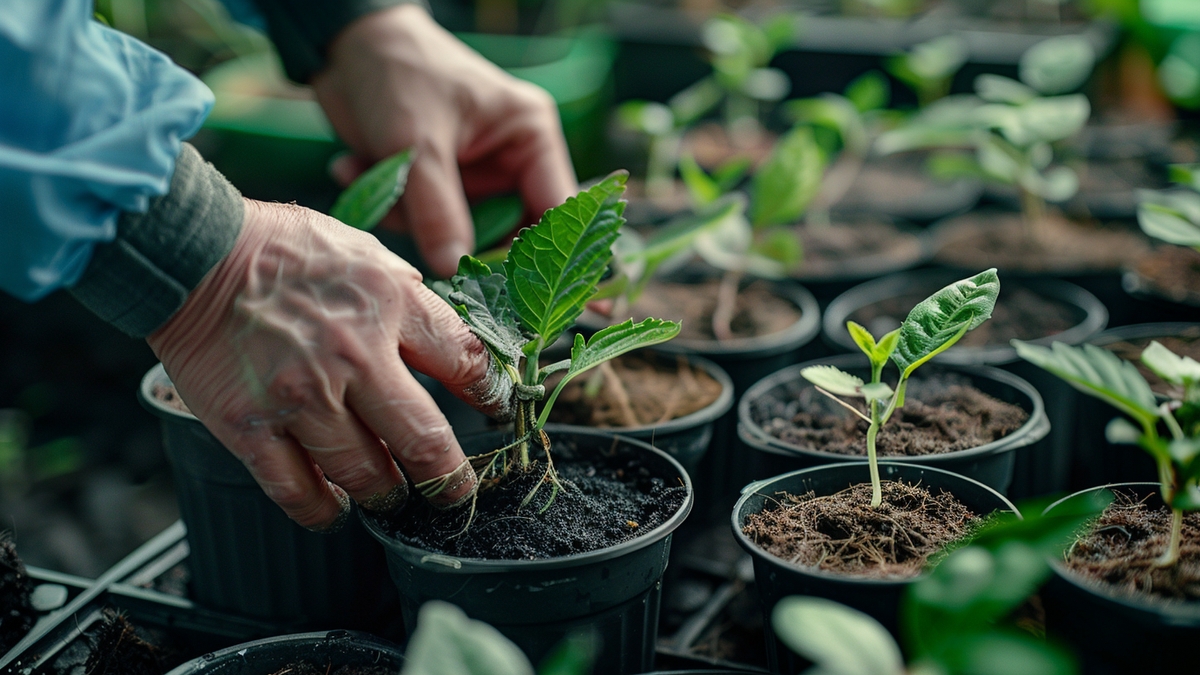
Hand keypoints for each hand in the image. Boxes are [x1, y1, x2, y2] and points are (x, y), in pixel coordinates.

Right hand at [147, 199, 511, 529]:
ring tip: (391, 495)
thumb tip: (445, 341)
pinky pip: (298, 491)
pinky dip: (323, 511)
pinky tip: (336, 510)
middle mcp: (354, 357)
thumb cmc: (282, 249)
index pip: (466, 363)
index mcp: (390, 306)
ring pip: (366, 476)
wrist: (192, 253)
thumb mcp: (365, 252)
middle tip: (455, 492)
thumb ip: (409, 297)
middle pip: (425, 442)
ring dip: (387, 495)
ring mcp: (301, 397)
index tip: (496, 414)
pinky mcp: (250, 427)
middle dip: (448, 479)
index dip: (492, 397)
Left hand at [311, 4, 577, 277]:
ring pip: (459, 233)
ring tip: (377, 182)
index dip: (548, 257)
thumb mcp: (417, 143)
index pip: (556, 211)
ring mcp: (473, 175)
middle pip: (507, 232)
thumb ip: (438, 210)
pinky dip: (391, 206)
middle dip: (459, 240)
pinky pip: (425, 222)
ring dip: (411, 219)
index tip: (523, 296)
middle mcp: (510, 161)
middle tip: (428, 252)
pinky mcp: (438, 185)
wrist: (343, 45)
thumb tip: (455, 270)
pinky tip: (358, 167)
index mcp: (530, 137)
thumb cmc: (398, 72)